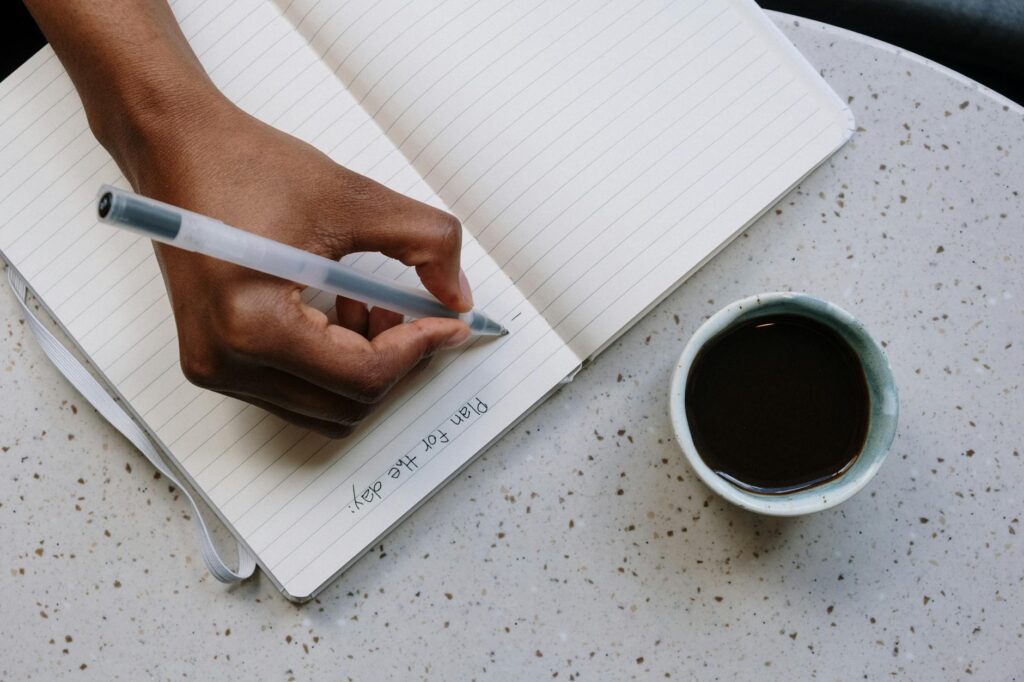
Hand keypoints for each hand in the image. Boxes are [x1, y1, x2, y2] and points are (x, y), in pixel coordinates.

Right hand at [126, 97, 472, 437]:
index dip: (419, 349)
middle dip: (394, 362)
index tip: (449, 322)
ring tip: (370, 305)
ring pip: (324, 407)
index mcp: (250, 326)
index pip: (362, 376)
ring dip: (364, 367)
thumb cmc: (248, 166)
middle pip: (346, 404)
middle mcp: (224, 362)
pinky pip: (296, 392)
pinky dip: (332, 365)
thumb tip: (458, 298)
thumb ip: (426, 242)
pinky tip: (340, 312)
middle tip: (412, 313)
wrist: (177, 147)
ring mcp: (214, 368)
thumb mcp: (353, 197)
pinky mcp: (214, 361)